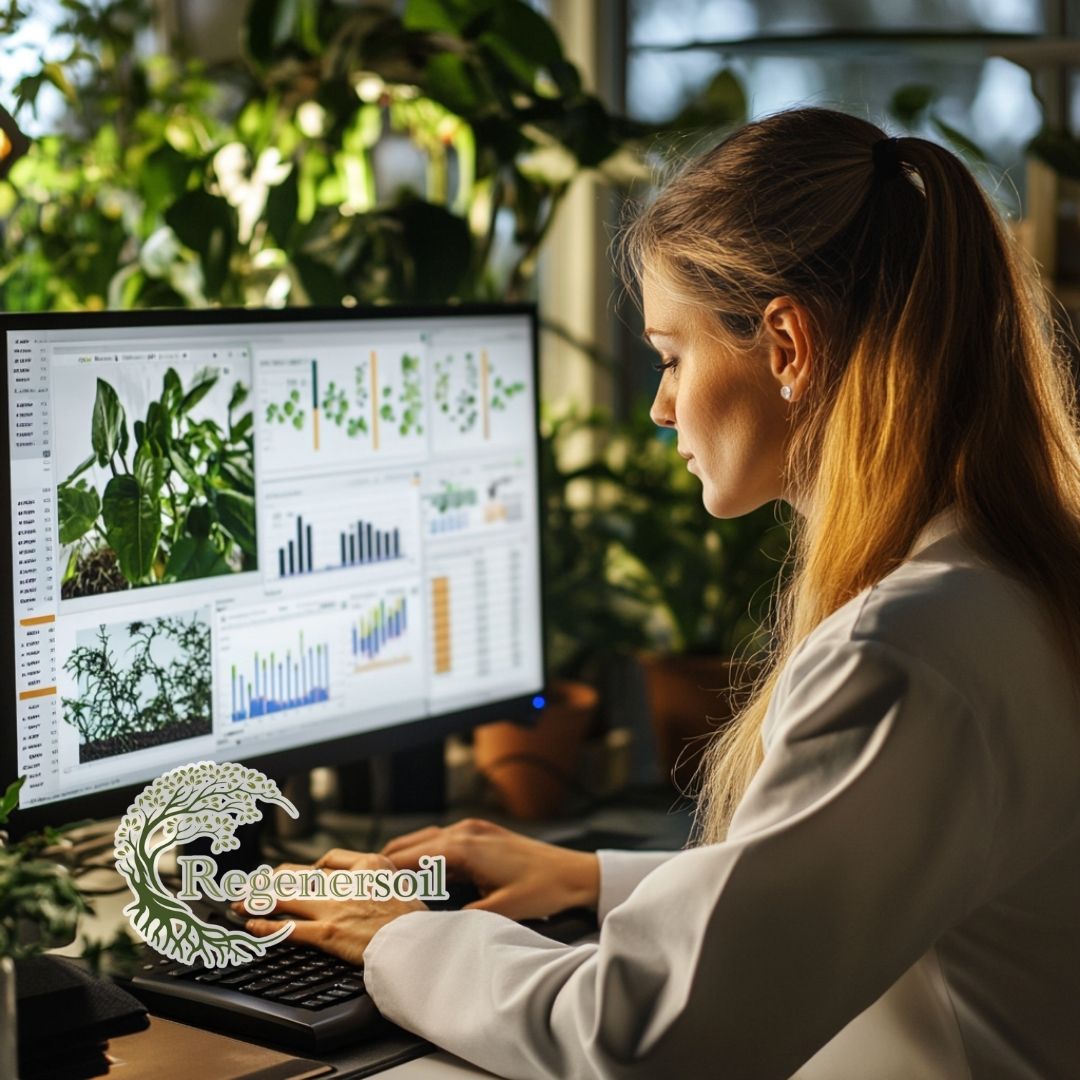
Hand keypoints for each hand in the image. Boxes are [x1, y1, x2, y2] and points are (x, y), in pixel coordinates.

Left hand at [240, 852, 425, 965]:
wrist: (419, 942)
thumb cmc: (413, 917)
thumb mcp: (398, 880)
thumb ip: (373, 872)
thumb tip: (348, 875)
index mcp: (368, 864)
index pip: (325, 862)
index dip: (300, 869)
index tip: (286, 875)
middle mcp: (347, 881)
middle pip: (297, 876)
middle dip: (269, 882)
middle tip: (249, 886)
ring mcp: (336, 906)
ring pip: (287, 898)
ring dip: (258, 901)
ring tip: (239, 904)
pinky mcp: (328, 932)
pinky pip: (290, 927)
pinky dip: (267, 925)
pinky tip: (252, 926)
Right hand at [378, 817, 598, 920]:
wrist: (573, 872)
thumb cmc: (543, 888)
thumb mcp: (502, 910)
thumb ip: (464, 917)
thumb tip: (433, 929)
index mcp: (465, 847)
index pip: (411, 856)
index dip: (385, 871)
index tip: (361, 885)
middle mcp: (464, 831)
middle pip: (411, 843)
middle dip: (385, 863)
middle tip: (361, 884)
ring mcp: (472, 829)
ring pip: (423, 839)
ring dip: (403, 856)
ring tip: (381, 879)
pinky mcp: (480, 834)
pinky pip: (440, 839)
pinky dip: (422, 852)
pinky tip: (416, 870)